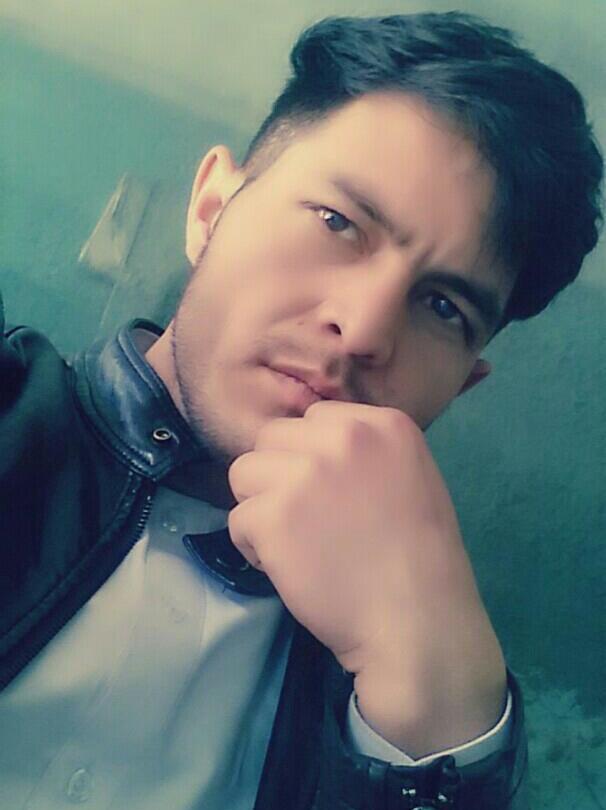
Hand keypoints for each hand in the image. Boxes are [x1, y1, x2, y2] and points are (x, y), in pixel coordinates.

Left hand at [228, 401, 505, 755]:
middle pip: (272, 437)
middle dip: (279, 475)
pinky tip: (287, 566)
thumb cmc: (421, 560)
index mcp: (382, 423)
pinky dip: (253, 547)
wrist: (417, 621)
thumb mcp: (409, 478)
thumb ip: (364, 452)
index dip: (310, 456)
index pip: (314, 418)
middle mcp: (343, 436)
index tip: (329, 493)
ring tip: (293, 541)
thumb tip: (310, 446)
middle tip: (306, 519)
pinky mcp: (273, 515)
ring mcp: (305, 473)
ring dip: (260, 506)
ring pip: (244, 472)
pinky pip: (237, 518)